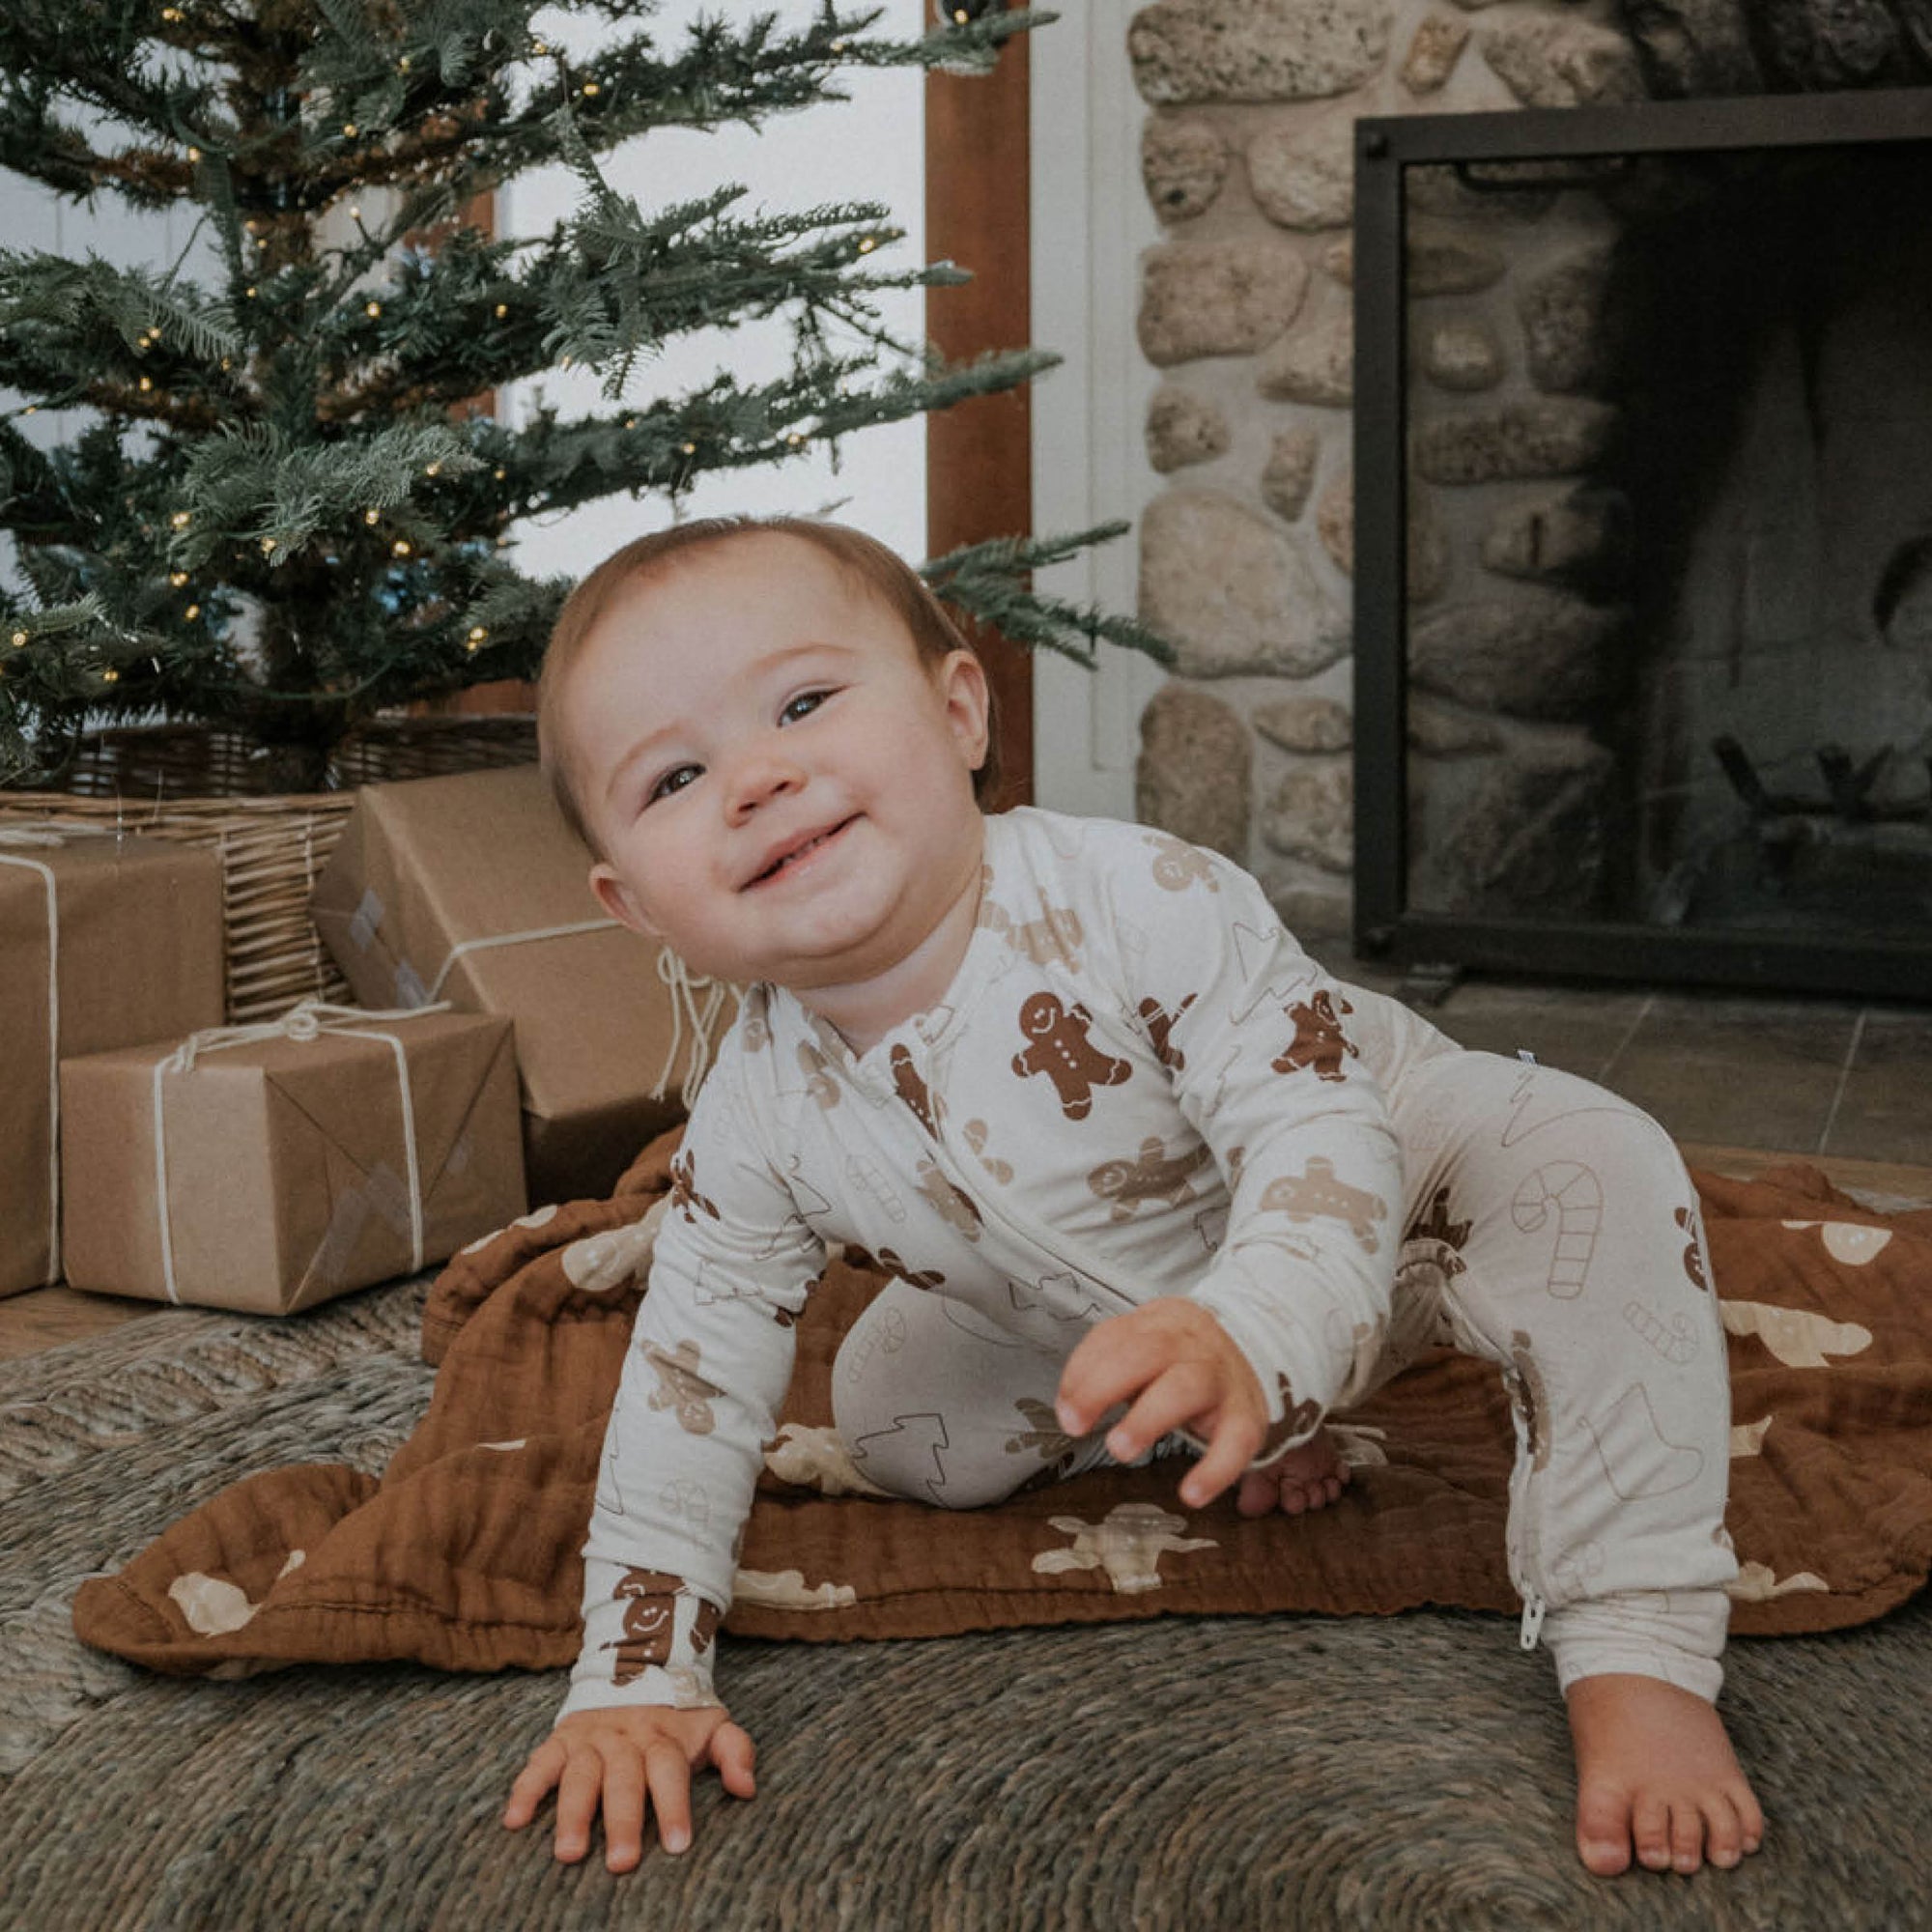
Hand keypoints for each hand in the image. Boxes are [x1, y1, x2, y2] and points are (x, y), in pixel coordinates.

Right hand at [503, 1702, 756, 1870]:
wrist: (639, 1661)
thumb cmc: (679, 1713)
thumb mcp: (715, 1723)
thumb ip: (736, 1751)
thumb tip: (748, 1788)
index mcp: (663, 1737)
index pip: (669, 1771)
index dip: (673, 1807)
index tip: (677, 1845)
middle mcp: (625, 1739)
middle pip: (624, 1780)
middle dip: (623, 1821)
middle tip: (622, 1864)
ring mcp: (591, 1739)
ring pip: (581, 1775)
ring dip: (573, 1813)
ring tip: (569, 1852)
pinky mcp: (562, 1740)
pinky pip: (540, 1762)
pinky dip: (526, 1788)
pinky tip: (514, 1820)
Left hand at [1055, 1299, 1267, 1510]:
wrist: (1256, 1352)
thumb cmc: (1181, 1358)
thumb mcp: (1143, 1347)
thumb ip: (1102, 1368)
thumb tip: (1069, 1409)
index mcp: (1160, 1322)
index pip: (1114, 1336)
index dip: (1084, 1372)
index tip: (1065, 1410)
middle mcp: (1192, 1344)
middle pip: (1147, 1353)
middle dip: (1104, 1386)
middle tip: (1075, 1425)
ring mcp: (1221, 1378)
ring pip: (1187, 1387)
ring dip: (1148, 1418)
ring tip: (1120, 1448)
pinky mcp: (1247, 1416)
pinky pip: (1236, 1442)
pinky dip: (1215, 1469)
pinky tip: (1191, 1493)